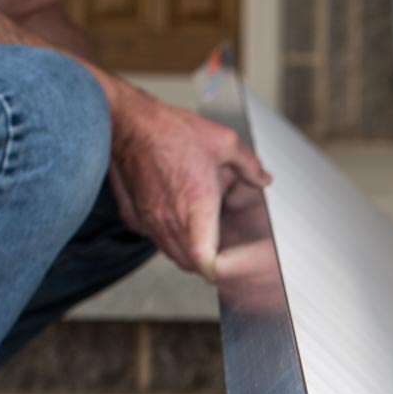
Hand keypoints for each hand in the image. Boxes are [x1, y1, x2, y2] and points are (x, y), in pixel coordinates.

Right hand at [106, 92, 270, 280]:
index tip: (231, 266)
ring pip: (172, 254)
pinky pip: (153, 239)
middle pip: (190, 263)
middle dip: (208, 263)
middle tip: (223, 251)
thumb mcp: (223, 141)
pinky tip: (177, 223)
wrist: (129, 122)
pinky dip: (167, 239)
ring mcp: (151, 220)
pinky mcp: (136, 216)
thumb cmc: (170, 130)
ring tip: (202, 236)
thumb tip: (263, 178)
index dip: (220, 271)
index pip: (204, 259)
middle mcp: (171, 218)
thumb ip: (249, 164)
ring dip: (189, 252)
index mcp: (196, 204)